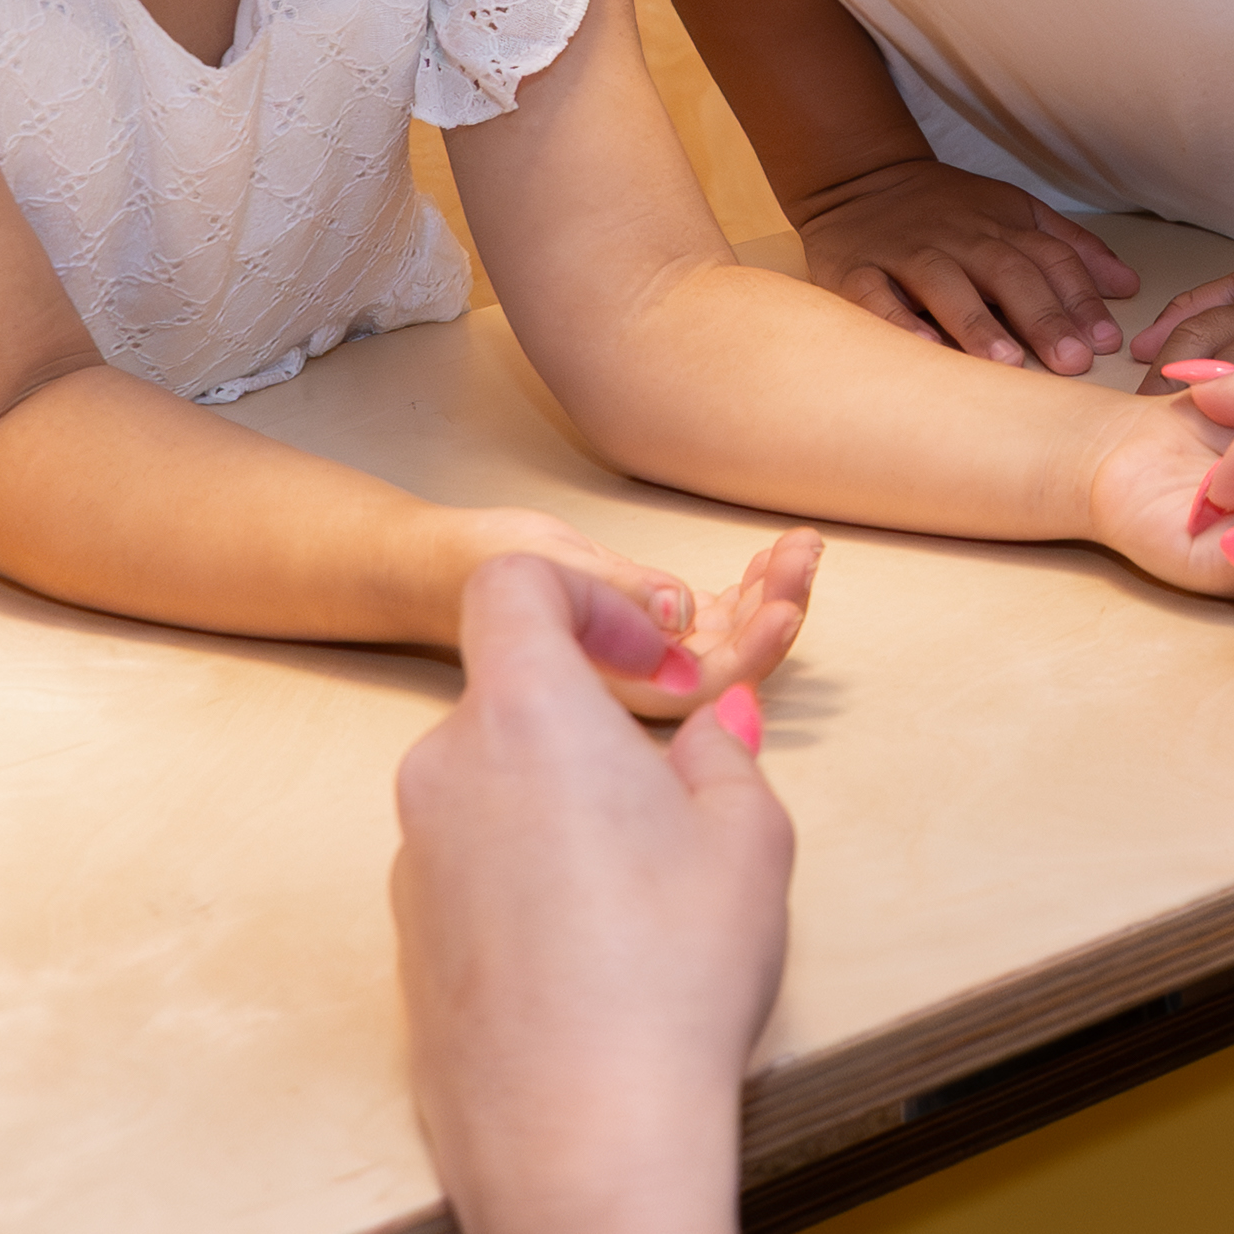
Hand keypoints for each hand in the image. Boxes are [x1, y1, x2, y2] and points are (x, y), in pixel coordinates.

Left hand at [394, 552, 795, 1226]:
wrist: (579, 1142)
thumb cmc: (672, 974)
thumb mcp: (747, 840)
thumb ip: (721, 759)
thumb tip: (709, 734)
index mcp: (522, 713)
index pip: (514, 584)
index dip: (588, 599)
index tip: (652, 664)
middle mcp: (443, 770)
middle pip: (509, 697)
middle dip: (591, 724)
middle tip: (676, 793)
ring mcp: (413, 860)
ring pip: (492, 790)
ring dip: (560, 808)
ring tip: (646, 893)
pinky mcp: (407, 943)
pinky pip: (472, 871)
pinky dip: (528, 881)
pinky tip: (596, 959)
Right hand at [451, 509, 819, 718]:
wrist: (431, 567)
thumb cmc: (474, 562)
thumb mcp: (548, 559)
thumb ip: (616, 589)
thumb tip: (681, 613)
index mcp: (607, 681)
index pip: (699, 686)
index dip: (751, 652)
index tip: (782, 605)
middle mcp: (632, 682)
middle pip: (726, 667)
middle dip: (774, 611)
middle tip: (803, 554)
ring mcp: (643, 659)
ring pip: (724, 643)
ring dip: (768, 597)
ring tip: (799, 546)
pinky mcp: (644, 631)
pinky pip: (708, 623)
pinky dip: (744, 592)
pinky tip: (769, 559)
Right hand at [793, 158, 1141, 372]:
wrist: (858, 178)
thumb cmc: (946, 209)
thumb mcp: (1013, 211)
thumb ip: (1069, 248)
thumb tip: (1127, 285)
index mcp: (1000, 223)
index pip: (1048, 258)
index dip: (1079, 297)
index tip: (1104, 340)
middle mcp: (957, 236)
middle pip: (1005, 272)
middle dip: (1042, 316)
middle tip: (1070, 360)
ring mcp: (905, 252)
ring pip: (943, 283)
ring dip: (977, 321)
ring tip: (1007, 362)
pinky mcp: (856, 269)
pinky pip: (875, 294)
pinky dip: (898, 321)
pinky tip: (925, 349)